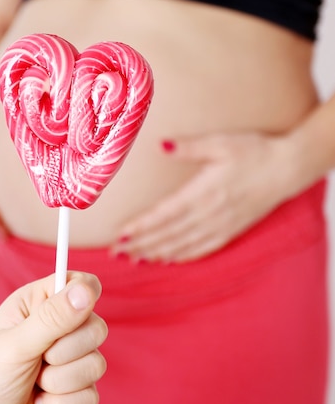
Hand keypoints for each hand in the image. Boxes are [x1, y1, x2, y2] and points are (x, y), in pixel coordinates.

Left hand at [0, 272, 106, 403]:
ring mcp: (71, 362)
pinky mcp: (77, 392)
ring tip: (35, 385)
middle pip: (96, 327)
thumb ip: (52, 318)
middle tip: (39, 357)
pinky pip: (91, 396)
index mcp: (39, 304)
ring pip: (96, 364)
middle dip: (66, 351)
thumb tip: (86, 291)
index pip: (80, 284)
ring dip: (60, 382)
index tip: (80, 307)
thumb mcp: (14, 344)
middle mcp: (59, 329)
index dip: (85, 293)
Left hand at [113, 132, 292, 262]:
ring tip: (134, 258)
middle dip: (140, 244)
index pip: (164, 215)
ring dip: (156, 253)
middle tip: (116, 252)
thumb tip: (161, 145)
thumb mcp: (221, 143)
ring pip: (181, 246)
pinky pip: (201, 250)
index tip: (119, 235)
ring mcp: (220, 226)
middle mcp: (210, 215)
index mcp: (204, 193)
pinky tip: (167, 260)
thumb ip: (189, 147)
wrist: (287, 169)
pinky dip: (181, 257)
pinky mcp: (230, 232)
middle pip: (167, 235)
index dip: (140, 227)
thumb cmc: (254, 152)